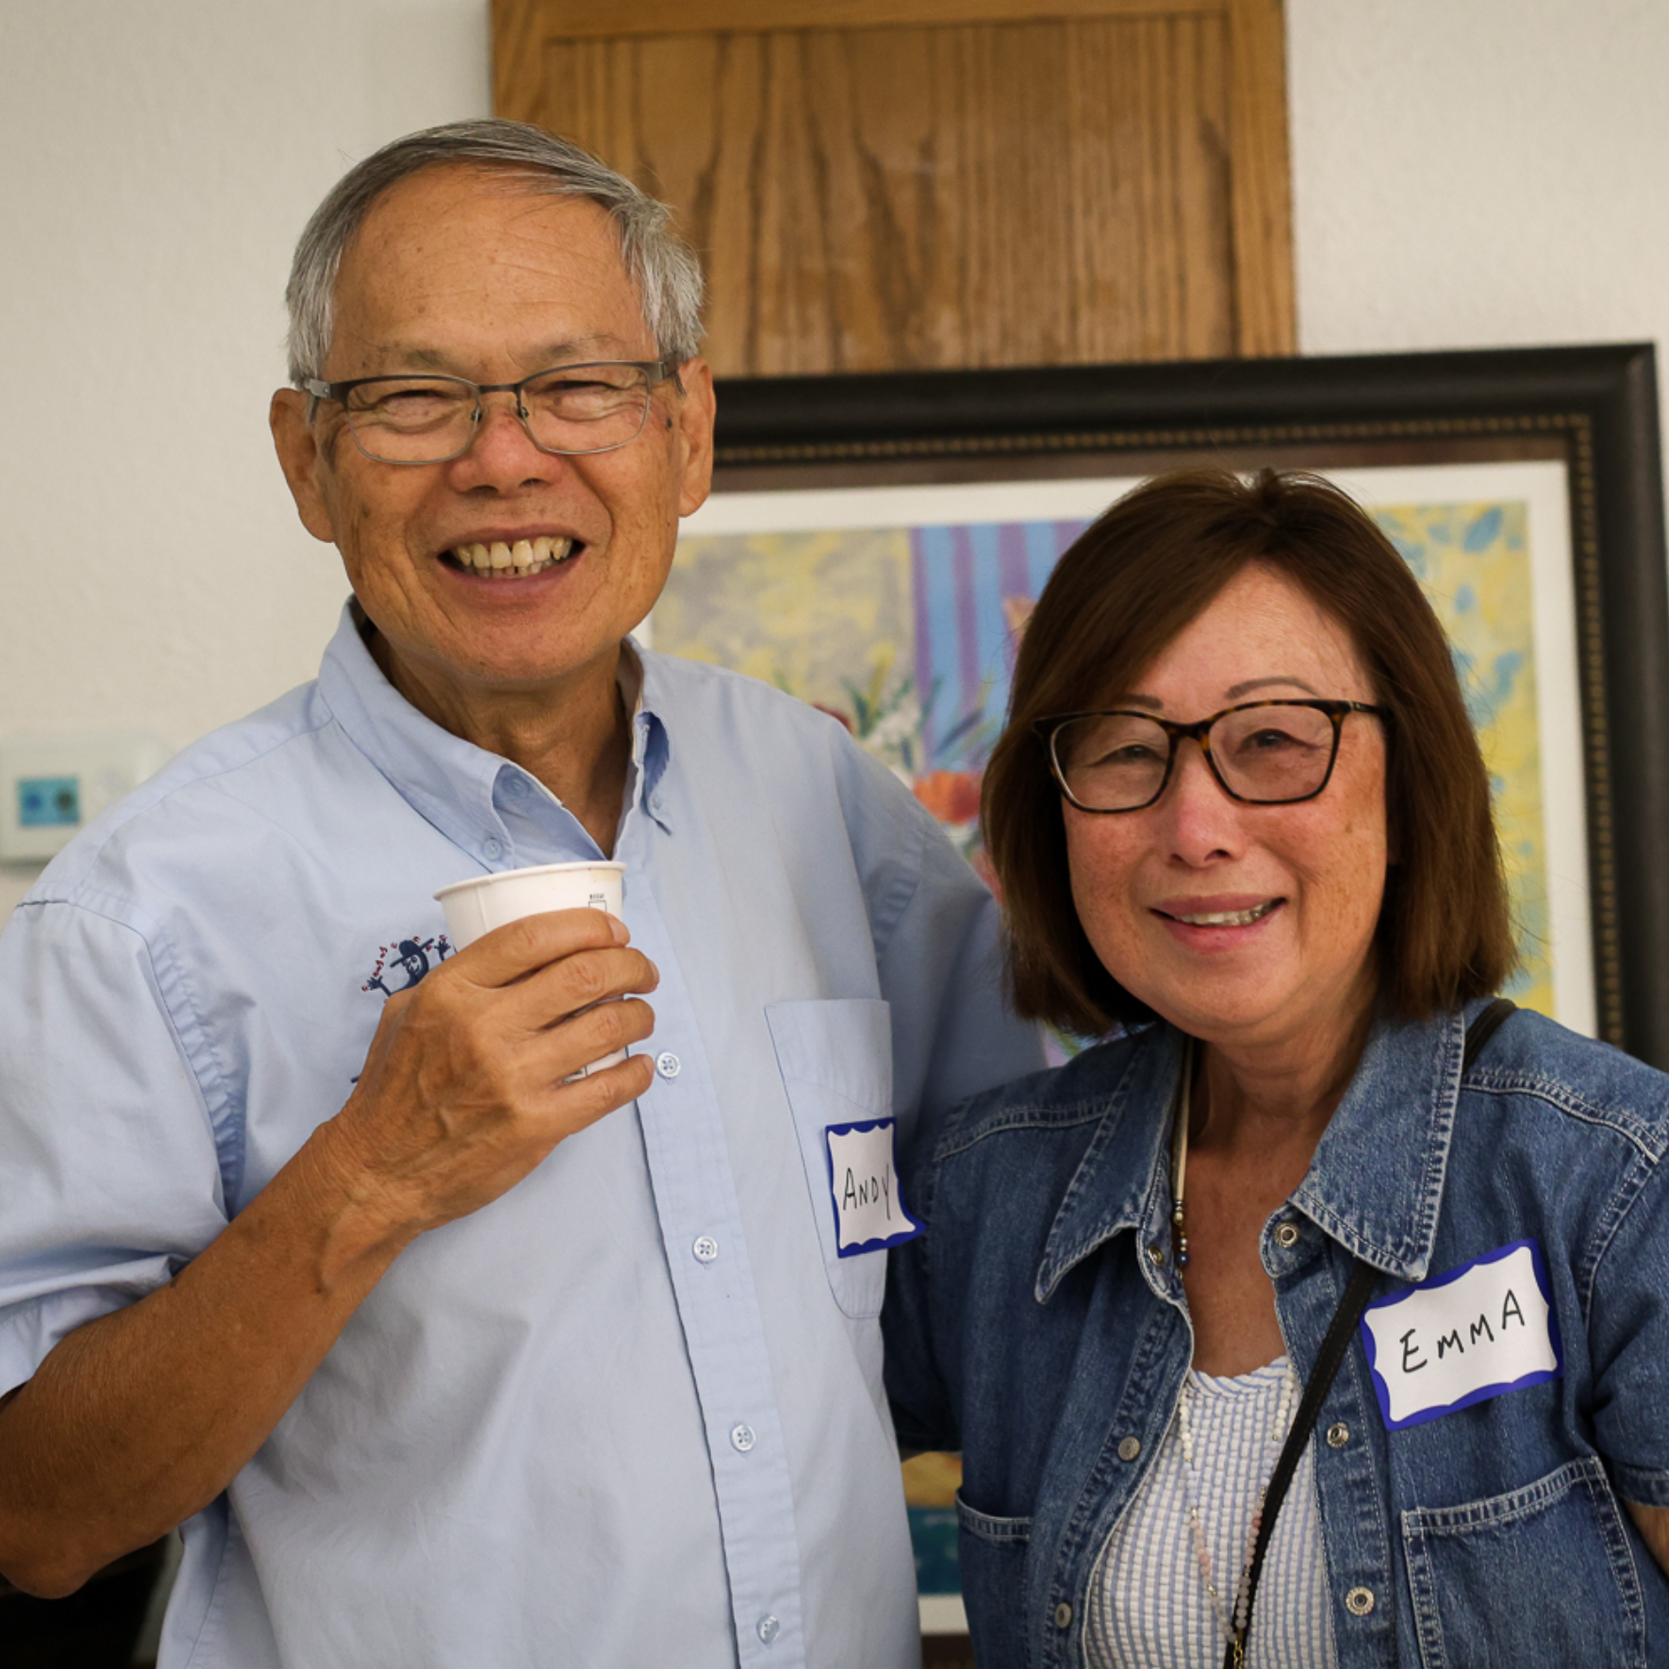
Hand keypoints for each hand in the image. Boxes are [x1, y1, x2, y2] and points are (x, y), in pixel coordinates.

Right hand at [312, 909, 657, 1248]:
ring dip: (640, 1015)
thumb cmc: (394, 1091)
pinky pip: (609, 1089)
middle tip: (641, 972)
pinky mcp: (536, 1126)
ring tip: (641, 1015)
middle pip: (585, 974)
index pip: (535, 936)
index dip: (589, 927)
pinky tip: (639, 1066)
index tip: (613, 932)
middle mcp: (483, 1028)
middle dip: (630, 965)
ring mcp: (512, 1079)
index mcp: (451, 991)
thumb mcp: (408, 1012)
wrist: (378, 1172)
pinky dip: (636, 1073)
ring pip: (607, 1027)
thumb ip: (462, 979)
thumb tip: (527, 954)